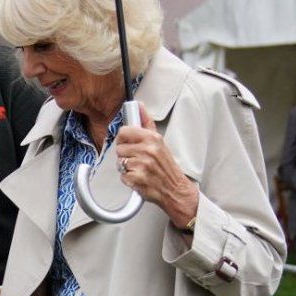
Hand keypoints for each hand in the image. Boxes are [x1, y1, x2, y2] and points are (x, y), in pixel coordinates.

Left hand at [115, 102, 198, 228]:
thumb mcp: (159, 141)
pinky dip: (128, 179)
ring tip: (140, 169)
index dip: (124, 139)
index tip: (130, 143)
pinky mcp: (137, 179)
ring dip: (127, 168)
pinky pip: (122, 176)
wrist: (175, 189)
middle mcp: (148, 150)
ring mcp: (142, 165)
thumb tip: (139, 106)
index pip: (124, 131)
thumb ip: (146, 123)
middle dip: (126, 155)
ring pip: (119, 163)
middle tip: (138, 160)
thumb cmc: (166, 166)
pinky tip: (139, 178)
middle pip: (119, 148)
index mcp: (152, 138)